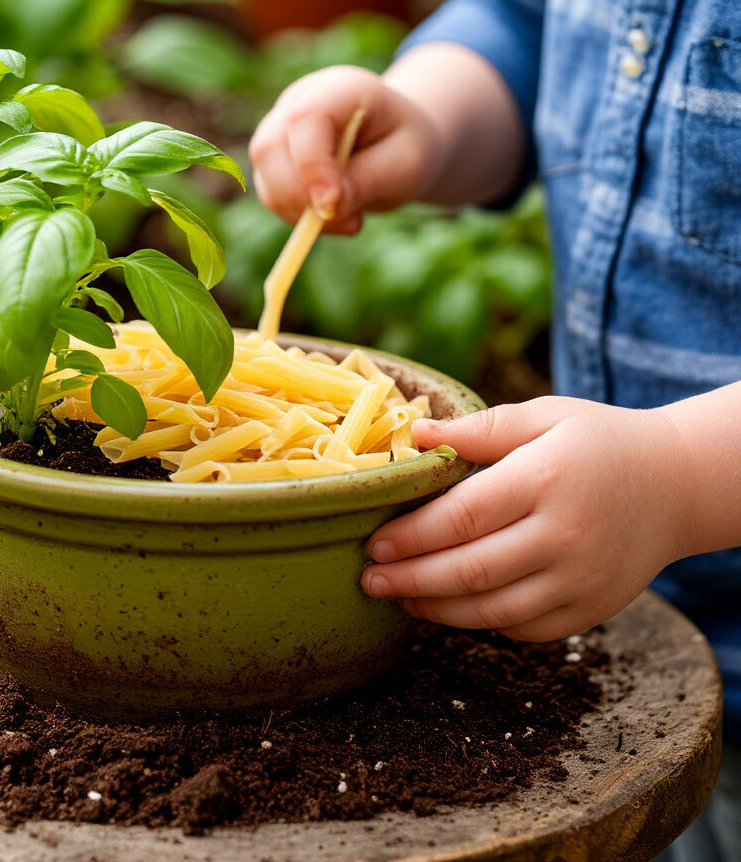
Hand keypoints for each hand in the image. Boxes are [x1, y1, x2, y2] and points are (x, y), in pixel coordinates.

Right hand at [248, 65, 442, 233]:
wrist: (397, 145)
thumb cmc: (406, 147)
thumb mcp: (405, 164)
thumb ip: (367, 181)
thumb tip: (329, 209)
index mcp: (339, 88)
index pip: (304, 118)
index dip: (311, 165)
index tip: (332, 207)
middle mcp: (299, 101)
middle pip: (269, 148)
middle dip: (299, 197)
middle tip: (349, 223)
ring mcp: (279, 128)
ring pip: (265, 177)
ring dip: (300, 212)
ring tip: (351, 219)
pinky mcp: (274, 159)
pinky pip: (271, 195)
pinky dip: (298, 216)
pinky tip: (335, 215)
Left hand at [360, 396, 697, 640]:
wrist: (676, 484)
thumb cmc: (598, 442)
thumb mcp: (543, 417)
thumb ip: (478, 428)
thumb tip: (413, 434)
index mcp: (544, 480)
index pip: (462, 517)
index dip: (411, 535)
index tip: (374, 543)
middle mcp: (564, 536)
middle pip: (469, 570)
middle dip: (410, 579)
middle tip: (368, 580)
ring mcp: (580, 578)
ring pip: (492, 609)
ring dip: (436, 609)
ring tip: (398, 598)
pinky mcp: (591, 607)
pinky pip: (524, 627)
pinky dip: (481, 623)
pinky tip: (449, 609)